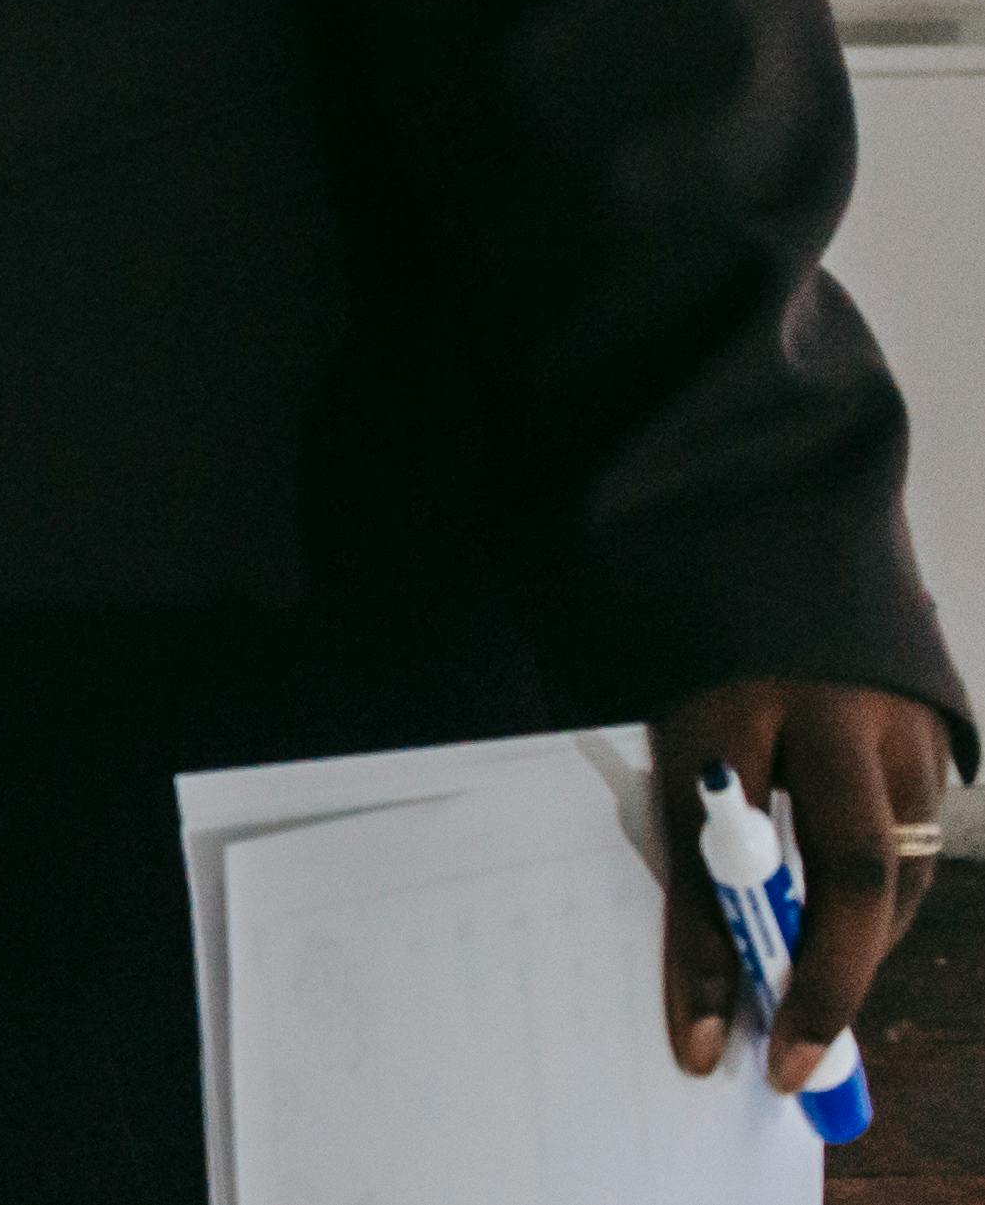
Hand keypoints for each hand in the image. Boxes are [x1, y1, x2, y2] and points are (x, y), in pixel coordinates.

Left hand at [657, 675, 950, 1088]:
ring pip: (899, 866)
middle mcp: (831, 712)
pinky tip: (846, 925)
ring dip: (860, 945)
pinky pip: (917, 842)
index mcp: (726, 703)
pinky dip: (881, 900)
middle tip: (791, 1059)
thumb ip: (695, 849)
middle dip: (826, 977)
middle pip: (852, 866)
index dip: (712, 958)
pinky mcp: (938, 731)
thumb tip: (706, 999)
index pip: (718, 853)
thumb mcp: (671, 740)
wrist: (763, 549)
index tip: (703, 1049)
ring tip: (812, 993)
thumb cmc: (701, 665)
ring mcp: (897, 719)